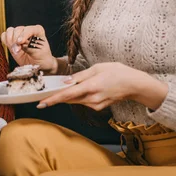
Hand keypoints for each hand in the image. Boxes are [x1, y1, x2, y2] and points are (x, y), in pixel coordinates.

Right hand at [0, 25, 56, 73]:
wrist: (39, 65)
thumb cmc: (42, 58)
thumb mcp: (39, 53)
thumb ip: (30, 47)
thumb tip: (19, 44)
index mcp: (38, 31)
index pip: (29, 29)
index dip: (24, 34)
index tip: (20, 42)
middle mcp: (28, 30)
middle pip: (18, 29)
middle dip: (16, 40)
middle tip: (18, 50)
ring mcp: (19, 34)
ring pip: (10, 31)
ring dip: (10, 41)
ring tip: (15, 50)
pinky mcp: (12, 40)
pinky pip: (4, 36)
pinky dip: (5, 41)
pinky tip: (11, 48)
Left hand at [37, 62, 168, 110]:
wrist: (134, 84)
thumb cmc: (117, 72)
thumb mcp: (97, 68)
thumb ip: (80, 76)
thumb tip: (65, 82)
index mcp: (91, 87)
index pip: (67, 95)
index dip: (53, 100)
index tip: (41, 103)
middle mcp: (92, 99)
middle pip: (68, 99)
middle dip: (55, 97)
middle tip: (42, 95)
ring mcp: (96, 105)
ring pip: (75, 101)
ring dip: (65, 96)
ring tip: (56, 90)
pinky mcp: (98, 107)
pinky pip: (82, 101)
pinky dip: (76, 97)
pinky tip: (75, 90)